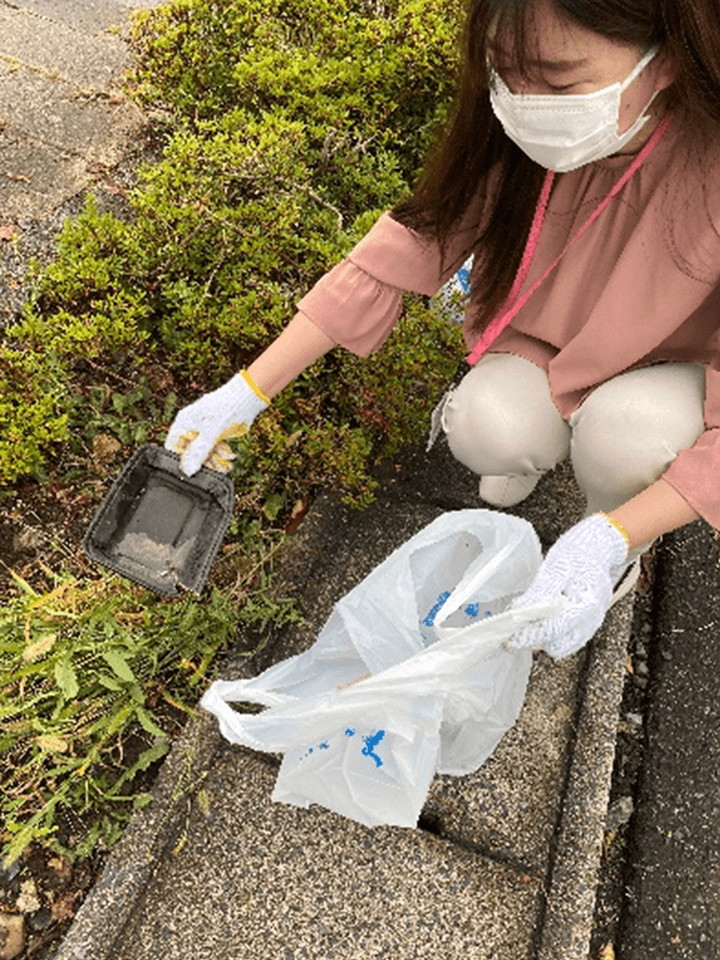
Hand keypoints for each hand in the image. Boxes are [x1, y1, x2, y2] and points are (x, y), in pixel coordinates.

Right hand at [164, 370, 268, 476]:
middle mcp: (192, 427)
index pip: (173, 446)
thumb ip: (198, 453)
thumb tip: (188, 472)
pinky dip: (222, 455)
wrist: (247, 399)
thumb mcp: (210, 434)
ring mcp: (205, 430)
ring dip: (215, 461)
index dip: (180, 460)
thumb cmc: (226, 409)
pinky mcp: (217, 433)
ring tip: (226, 466)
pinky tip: (230, 458)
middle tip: (214, 470)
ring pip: (204, 452)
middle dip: (203, 462)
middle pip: (191, 452)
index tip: (191, 471)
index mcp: (184, 423)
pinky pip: (215, 449)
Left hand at [507, 514, 628, 658]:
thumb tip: (519, 611)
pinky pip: (570, 639)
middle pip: (557, 645)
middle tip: (516, 628)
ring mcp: (591, 623)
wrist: (599, 548)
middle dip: (535, 639)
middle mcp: (591, 620)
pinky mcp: (588, 623)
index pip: (552, 630)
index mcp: (584, 605)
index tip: (508, 641)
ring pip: (563, 645)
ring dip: (544, 638)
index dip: (528, 637)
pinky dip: (554, 635)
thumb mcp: (555, 568)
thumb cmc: (577, 555)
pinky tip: (543, 621)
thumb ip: (539, 593)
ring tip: (528, 623)